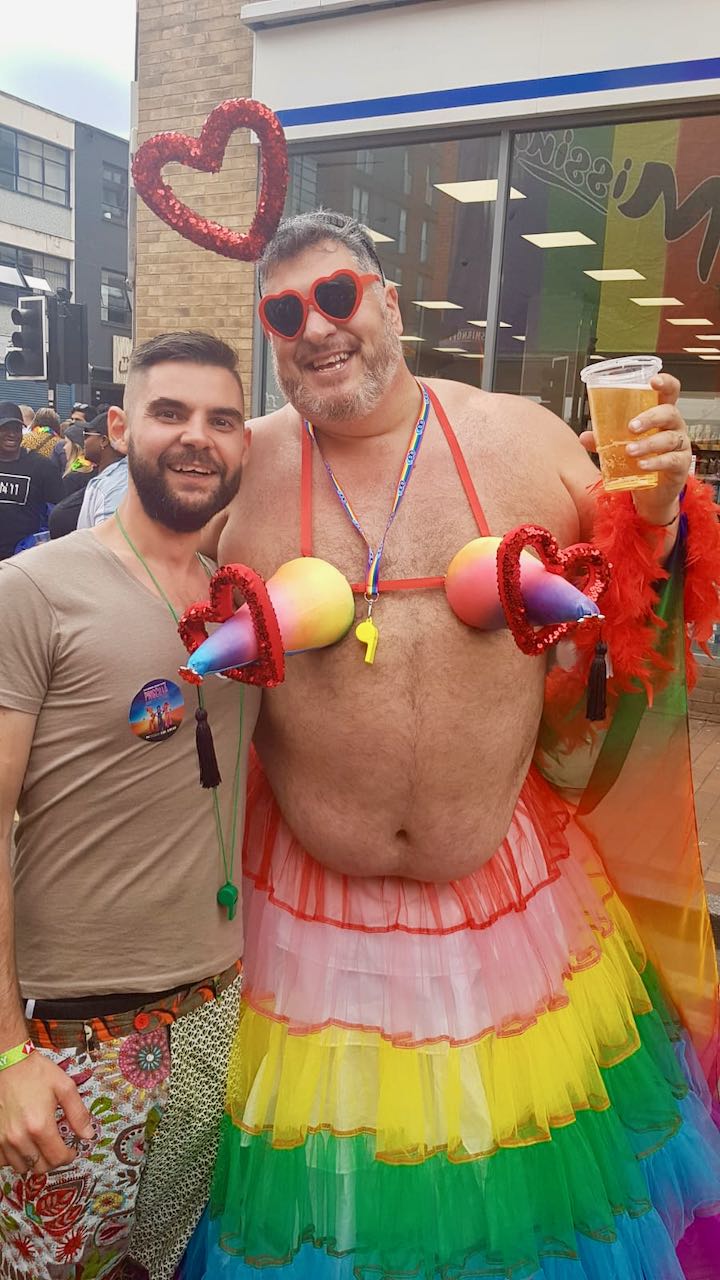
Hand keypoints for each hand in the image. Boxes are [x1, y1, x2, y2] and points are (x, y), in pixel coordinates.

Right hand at [0, 1050, 92, 1174]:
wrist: (9, 1064)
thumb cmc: (36, 1073)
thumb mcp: (65, 1087)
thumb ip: (78, 1114)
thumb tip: (88, 1135)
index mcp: (40, 1126)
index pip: (57, 1158)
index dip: (69, 1157)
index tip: (71, 1150)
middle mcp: (20, 1137)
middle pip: (40, 1167)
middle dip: (53, 1161)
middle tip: (58, 1148)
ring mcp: (3, 1139)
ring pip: (22, 1167)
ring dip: (34, 1160)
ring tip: (41, 1146)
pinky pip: (4, 1161)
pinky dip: (15, 1157)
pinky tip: (23, 1144)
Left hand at [580, 373, 691, 521]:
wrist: (652, 492)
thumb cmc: (640, 459)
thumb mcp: (621, 445)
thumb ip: (604, 439)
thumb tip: (585, 436)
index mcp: (661, 414)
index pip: (670, 391)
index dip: (665, 383)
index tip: (652, 381)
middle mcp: (674, 426)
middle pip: (669, 413)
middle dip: (650, 417)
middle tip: (630, 427)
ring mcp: (680, 445)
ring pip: (669, 438)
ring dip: (648, 443)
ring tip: (630, 450)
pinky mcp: (681, 465)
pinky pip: (672, 460)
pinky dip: (655, 462)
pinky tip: (642, 465)